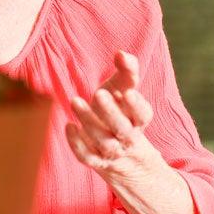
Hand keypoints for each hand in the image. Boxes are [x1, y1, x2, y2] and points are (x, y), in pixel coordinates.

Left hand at [65, 51, 165, 182]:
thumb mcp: (125, 86)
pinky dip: (77, 145)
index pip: (143, 115)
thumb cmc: (120, 106)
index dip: (137, 105)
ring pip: (104, 142)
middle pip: (123, 130)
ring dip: (89, 122)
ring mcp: (112, 151)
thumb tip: (121, 54)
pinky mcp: (96, 160)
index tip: (128, 91)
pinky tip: (69, 125)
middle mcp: (128, 137)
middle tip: (99, 93)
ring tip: (75, 100)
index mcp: (139, 119)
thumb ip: (127, 68)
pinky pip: (87, 157)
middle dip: (111, 112)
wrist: (117, 142)